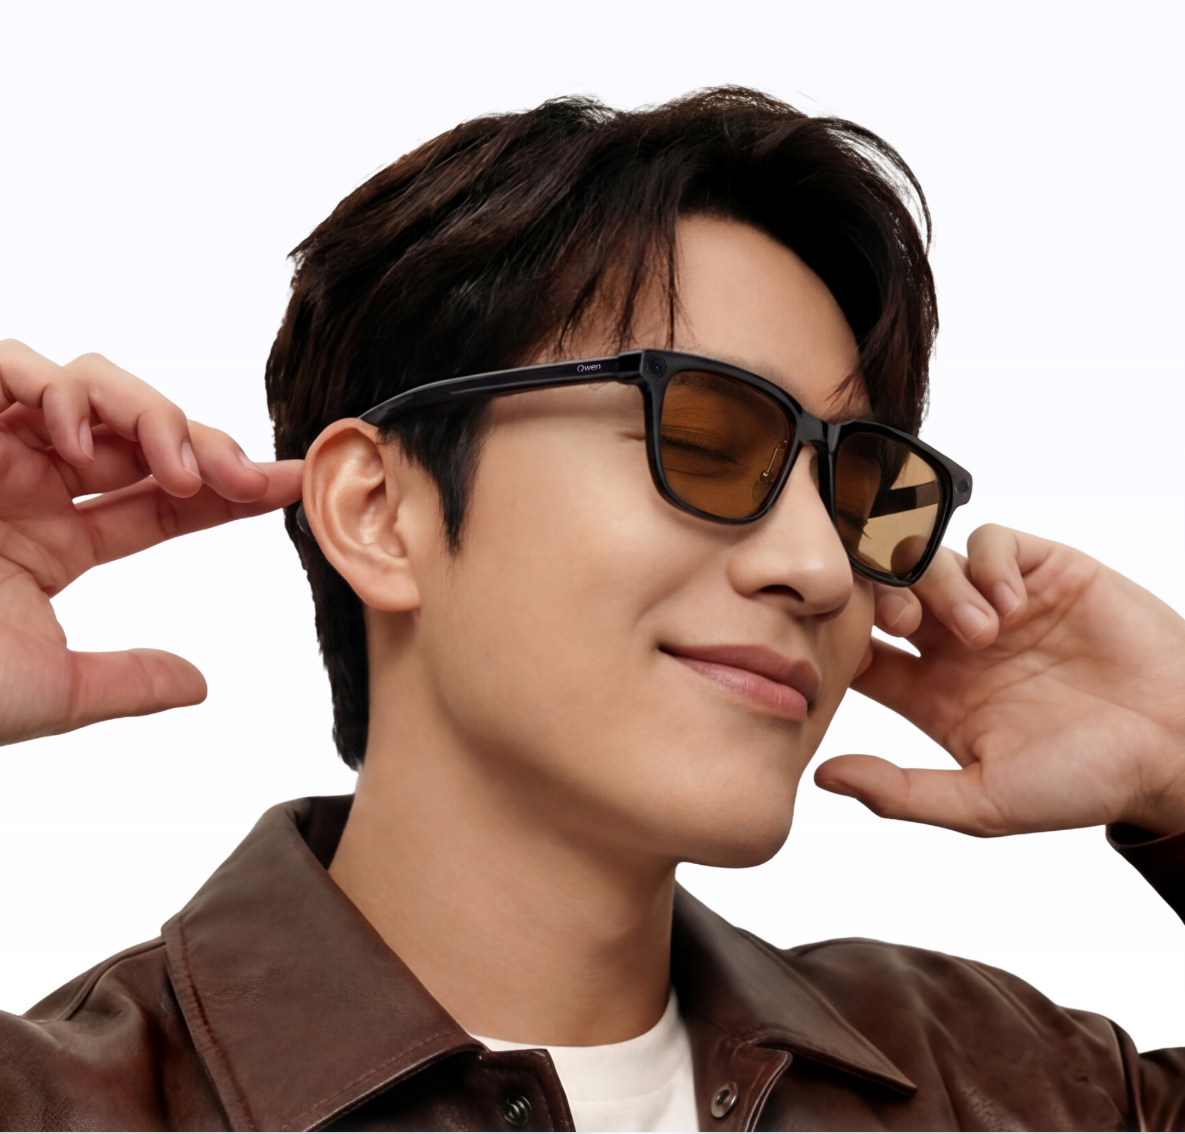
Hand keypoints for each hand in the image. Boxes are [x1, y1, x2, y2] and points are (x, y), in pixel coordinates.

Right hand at [0, 340, 302, 743]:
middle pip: (140, 431)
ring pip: (88, 385)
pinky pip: (6, 367)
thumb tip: (199, 684)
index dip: (230, 486)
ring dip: (148, 414)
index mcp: (52, 538)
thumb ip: (125, 682)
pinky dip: (58, 389)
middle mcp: (22, 483)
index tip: (294, 483)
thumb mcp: (47, 691)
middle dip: (203, 444)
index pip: (163, 499)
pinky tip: (85, 443)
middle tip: (249, 477)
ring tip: (177, 468)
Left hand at [815, 524, 1184, 836]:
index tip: (843, 649)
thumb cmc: (1085, 782)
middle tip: (906, 626)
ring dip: (942, 589)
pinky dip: (990, 564)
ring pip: (930, 563)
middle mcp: (954, 646)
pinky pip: (990, 541)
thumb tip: (822, 776)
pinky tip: (1015, 606)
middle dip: (881, 600)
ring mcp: (997, 605)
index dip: (842, 642)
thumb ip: (901, 791)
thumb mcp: (983, 803)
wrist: (1179, 748)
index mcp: (931, 694)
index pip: (859, 653)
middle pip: (884, 597)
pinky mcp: (1042, 573)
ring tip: (987, 633)